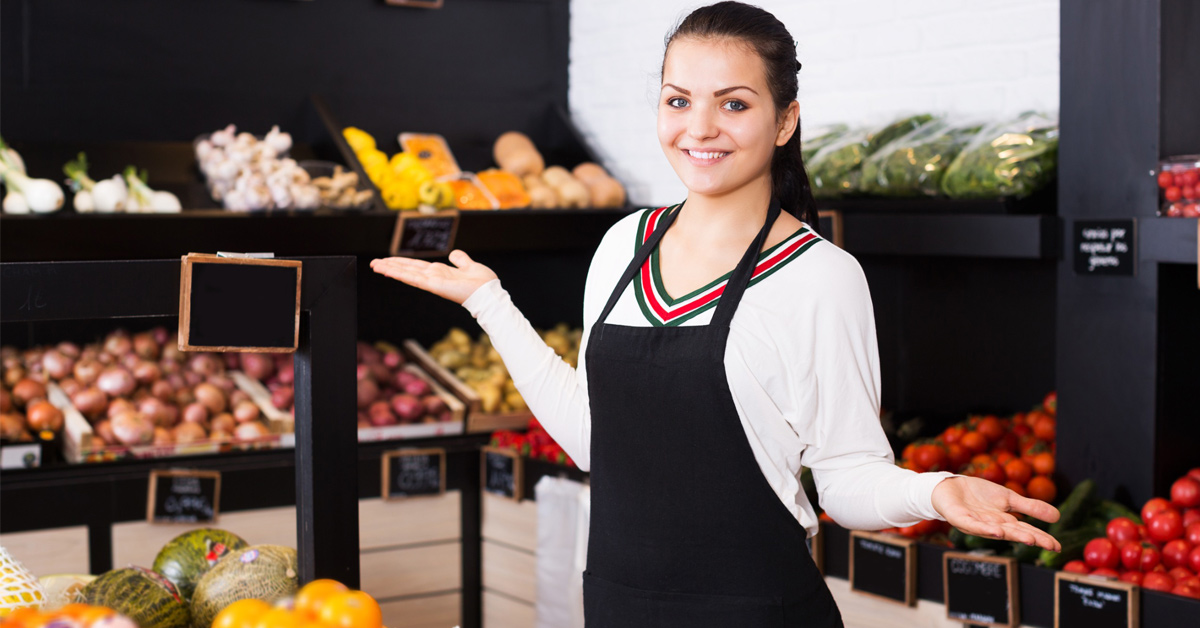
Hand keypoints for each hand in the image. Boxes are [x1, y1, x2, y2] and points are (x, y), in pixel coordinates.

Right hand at [370, 250, 497, 304]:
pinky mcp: (434, 286)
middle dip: (391, 266)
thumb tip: (454, 254)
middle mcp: (433, 277)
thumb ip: (460, 260)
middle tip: (374, 263)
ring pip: (407, 274)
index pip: (416, 266)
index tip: (388, 260)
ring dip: (390, 269)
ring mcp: (432, 282)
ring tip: (375, 266)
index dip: (402, 263)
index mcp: (440, 272)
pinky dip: (400, 274)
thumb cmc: (483, 283)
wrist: (489, 294)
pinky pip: (414, 278)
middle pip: (407, 269)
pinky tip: (388, 270)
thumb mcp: (470, 265)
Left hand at [931, 476, 1061, 550]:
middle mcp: (991, 526)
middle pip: (1014, 533)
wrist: (950, 486)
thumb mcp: (1008, 498)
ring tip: (1030, 540)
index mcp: (1003, 522)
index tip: (1057, 545)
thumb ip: (1029, 507)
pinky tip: (998, 531)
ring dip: (1012, 535)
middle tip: (1050, 546)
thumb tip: (1057, 516)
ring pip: (996, 531)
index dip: (1041, 537)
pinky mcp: (960, 518)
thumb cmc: (979, 495)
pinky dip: (985, 529)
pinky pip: (974, 525)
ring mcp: (976, 523)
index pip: (1025, 530)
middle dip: (1032, 539)